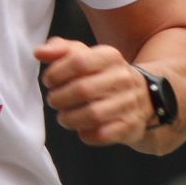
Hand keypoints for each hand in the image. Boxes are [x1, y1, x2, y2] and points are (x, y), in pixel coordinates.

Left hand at [34, 37, 152, 146]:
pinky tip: (81, 129)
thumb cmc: (104, 75)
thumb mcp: (86, 56)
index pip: (78, 61)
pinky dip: (86, 134)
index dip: (56, 73)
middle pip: (83, 90)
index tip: (49, 81)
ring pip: (93, 114)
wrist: (146, 96)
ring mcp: (129, 103)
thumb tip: (39, 52)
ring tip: (63, 117)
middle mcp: (123, 78)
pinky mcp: (130, 126)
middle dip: (59, 98)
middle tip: (53, 101)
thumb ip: (61, 49)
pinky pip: (103, 134)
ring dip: (70, 118)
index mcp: (110, 56)